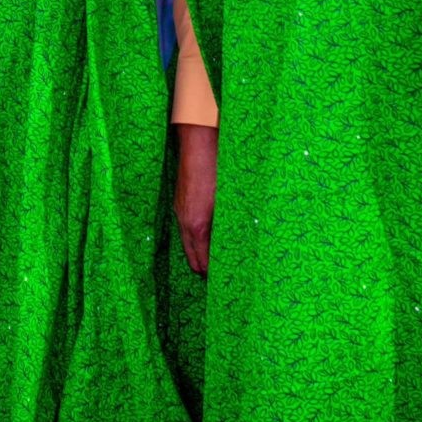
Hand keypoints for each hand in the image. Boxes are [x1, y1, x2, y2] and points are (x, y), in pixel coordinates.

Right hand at [174, 123, 217, 273]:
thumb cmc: (217, 167)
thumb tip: (242, 242)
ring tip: (215, 261)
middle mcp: (185, 221)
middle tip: (219, 279)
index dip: (213, 273)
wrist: (199, 140)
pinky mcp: (180, 202)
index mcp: (197, 225)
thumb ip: (232, 223)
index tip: (226, 281)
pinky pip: (186, 229)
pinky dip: (196, 239)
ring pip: (187, 243)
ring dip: (200, 254)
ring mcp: (180, 211)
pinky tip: (208, 237)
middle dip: (204, 269)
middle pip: (192, 258)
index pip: (202, 262)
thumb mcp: (229, 199)